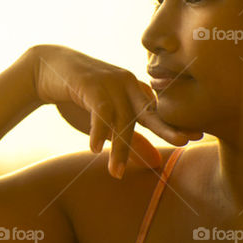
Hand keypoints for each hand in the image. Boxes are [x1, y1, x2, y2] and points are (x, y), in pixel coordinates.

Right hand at [27, 45, 202, 178]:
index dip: (173, 125)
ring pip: (120, 118)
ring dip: (117, 147)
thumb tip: (157, 162)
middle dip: (165, 127)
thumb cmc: (80, 97)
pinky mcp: (90, 84)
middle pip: (147, 111)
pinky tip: (93, 149)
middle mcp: (127, 83)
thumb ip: (132, 140)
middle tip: (184, 141)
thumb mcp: (108, 122)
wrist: (47, 70)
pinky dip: (97, 130)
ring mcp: (109, 81)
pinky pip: (99, 110)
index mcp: (135, 91)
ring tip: (115, 173)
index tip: (195, 137)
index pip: (157, 112)